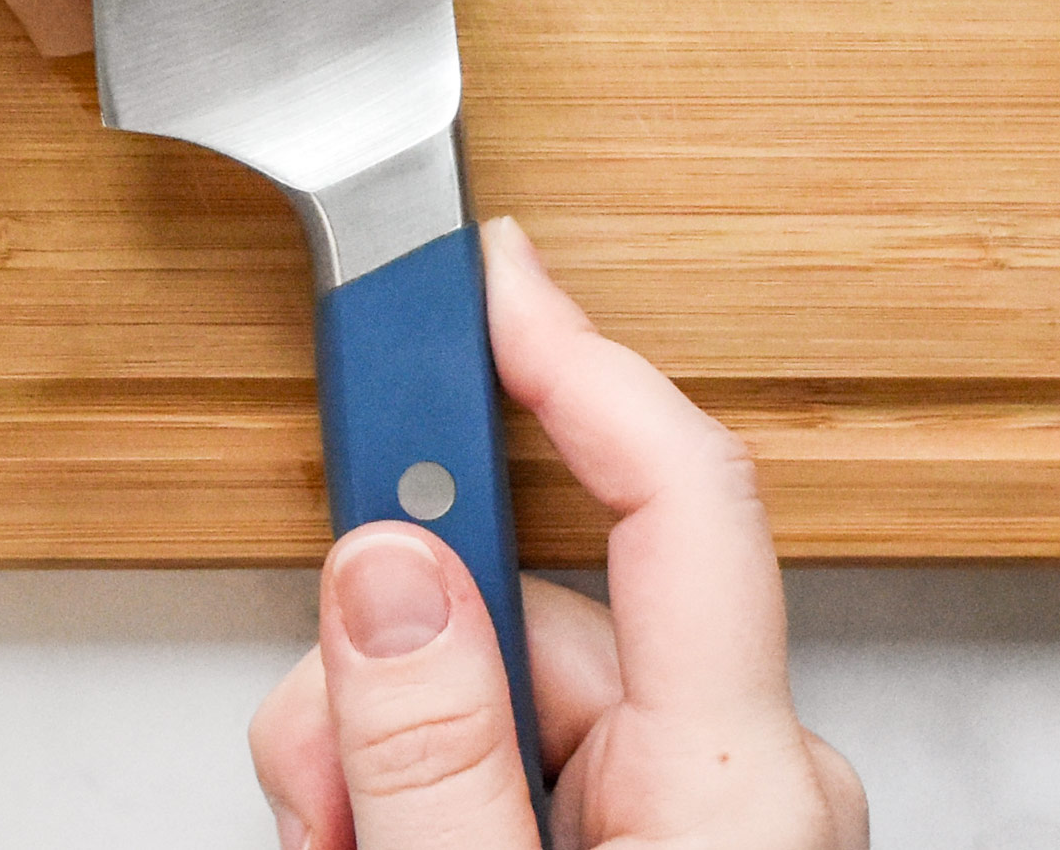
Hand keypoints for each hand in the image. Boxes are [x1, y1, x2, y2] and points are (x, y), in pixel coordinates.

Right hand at [251, 222, 867, 848]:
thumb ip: (431, 749)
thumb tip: (386, 574)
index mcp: (739, 779)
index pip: (675, 491)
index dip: (572, 354)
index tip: (482, 267)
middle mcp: (739, 774)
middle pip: (523, 606)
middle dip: (391, 666)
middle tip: (320, 796)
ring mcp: (700, 813)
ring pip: (491, 682)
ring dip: (388, 753)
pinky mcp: (659, 842)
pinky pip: (511, 754)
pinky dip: (423, 792)